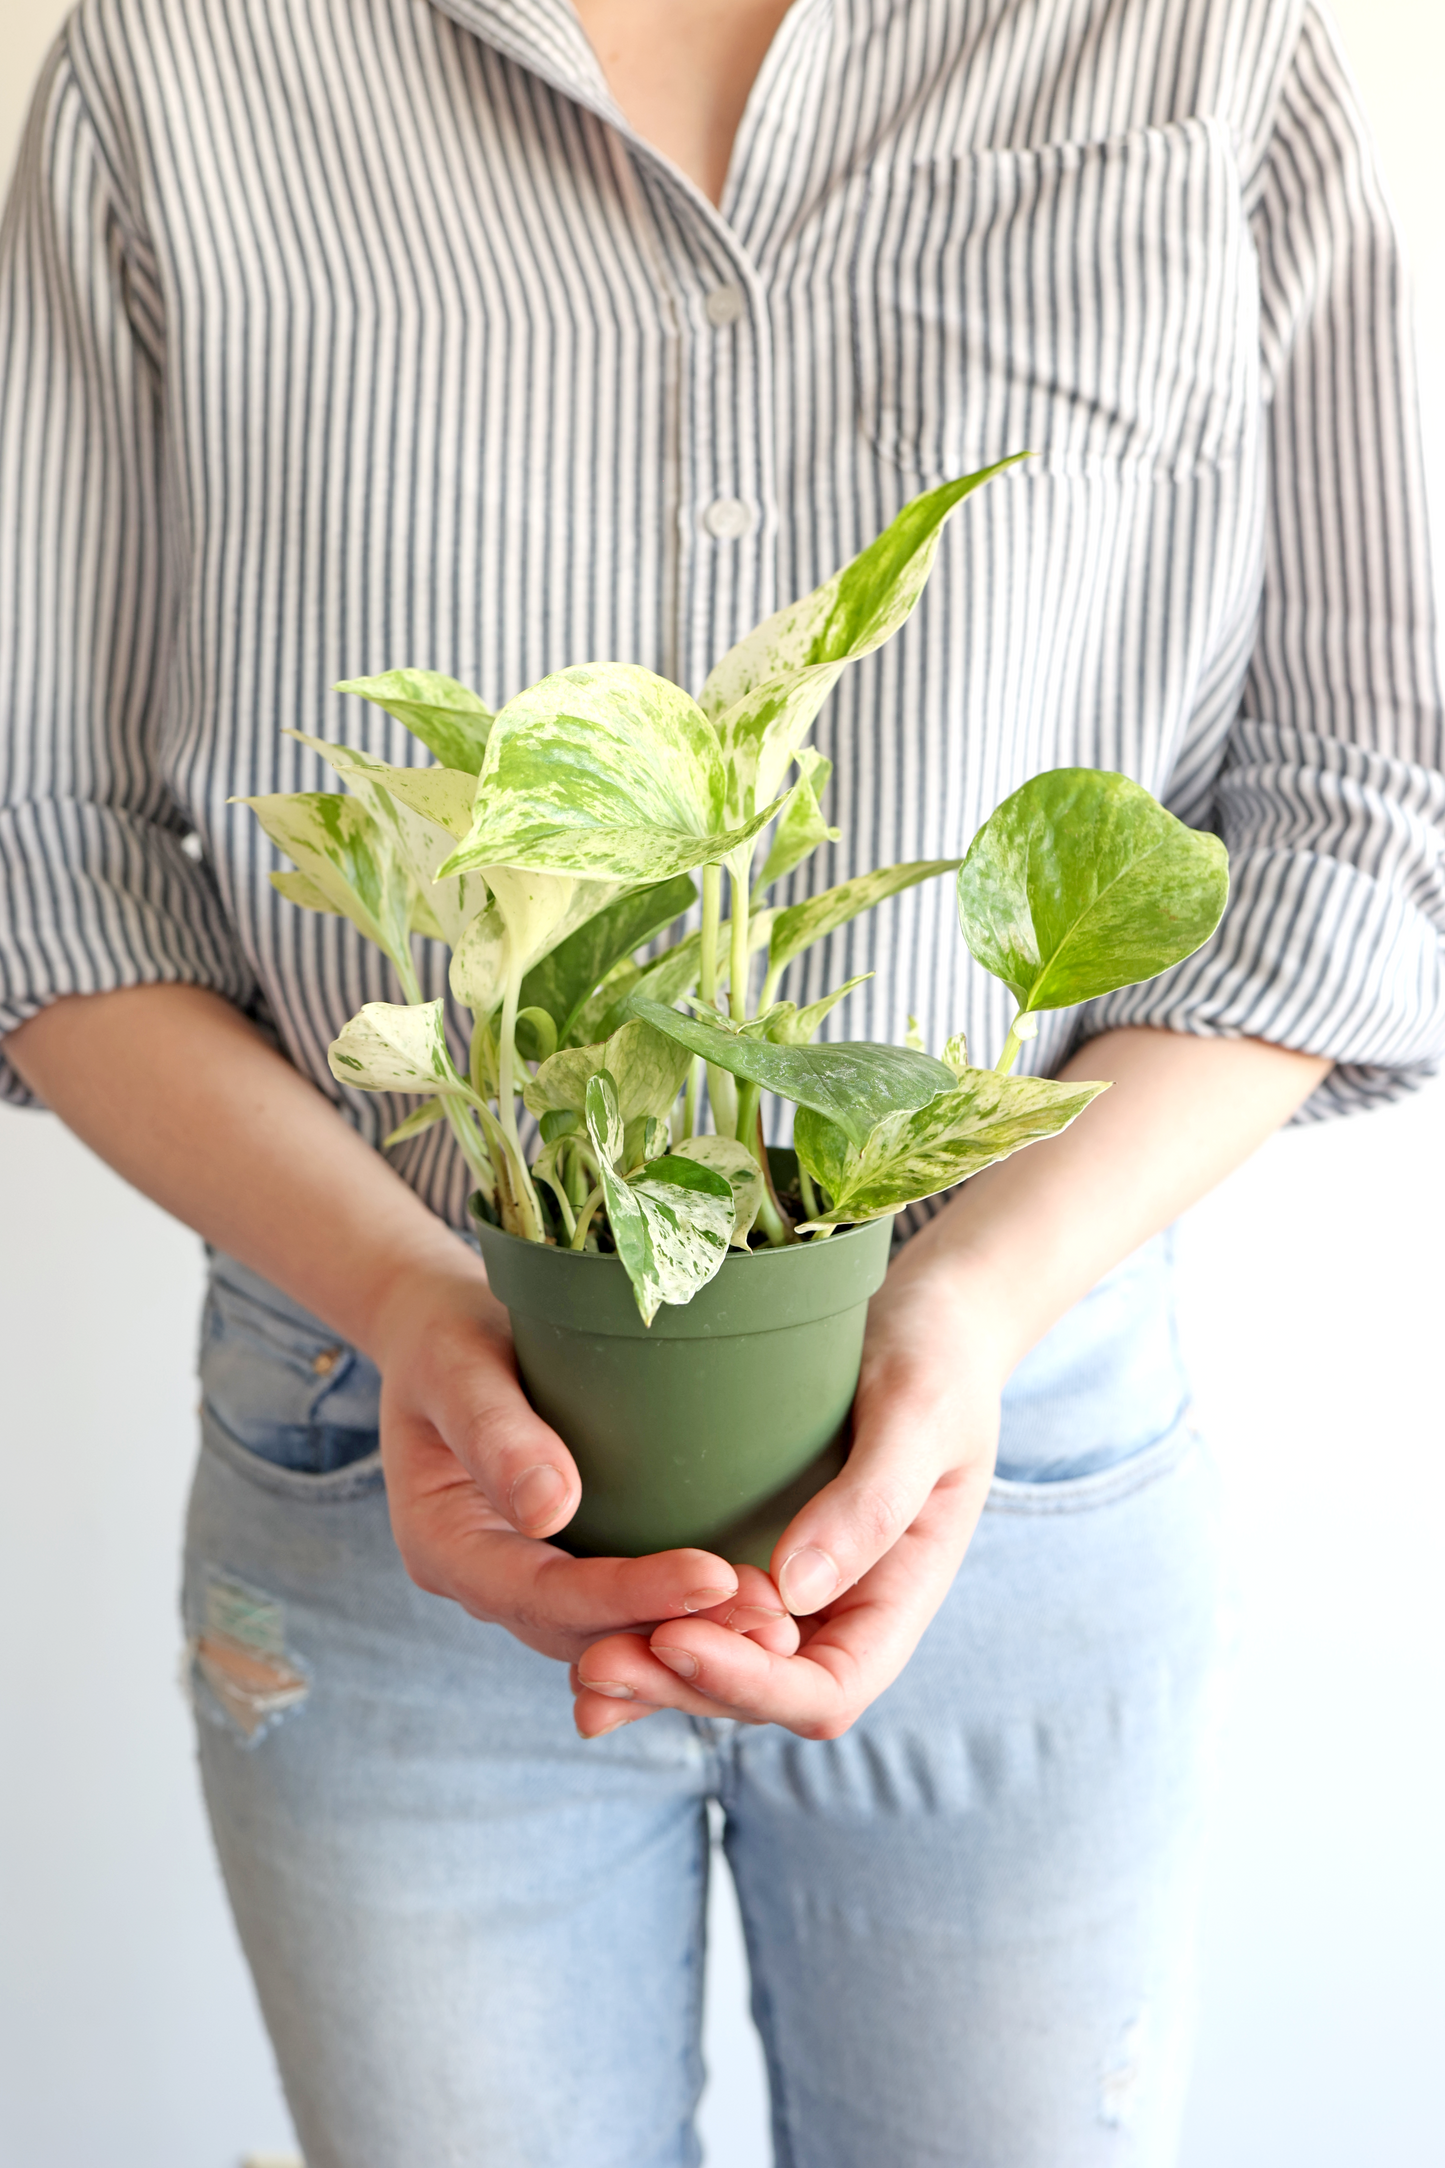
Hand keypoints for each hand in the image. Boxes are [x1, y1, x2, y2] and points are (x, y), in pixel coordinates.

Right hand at [373, 1260, 772, 1663]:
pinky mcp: (565, 1562)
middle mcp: (482, 1580)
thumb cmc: (447, 1334)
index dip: (627, 1596)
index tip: (714, 1577)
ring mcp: (523, 1578)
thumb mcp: (456, 1365)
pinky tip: (752, 1597)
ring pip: (608, 1631)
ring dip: (689, 1630)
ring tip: (777, 1617)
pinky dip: (681, 1606)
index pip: (541, 1594)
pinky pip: (622, 1603)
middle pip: (582, 1629)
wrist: (441, 1331)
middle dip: (674, 1627)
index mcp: (442, 1545)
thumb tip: (550, 1510)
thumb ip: (494, 1432)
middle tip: (771, 1614)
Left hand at [571, 1239, 1002, 1738]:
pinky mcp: (751, 1557)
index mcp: (899, 1596)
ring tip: (579, 1666)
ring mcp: (796, 1594)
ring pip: (720, 1668)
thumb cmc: (934, 1358)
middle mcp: (844, 1613)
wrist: (924, 1323)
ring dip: (652, 1675)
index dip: (752, 1684)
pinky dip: (645, 1631)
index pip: (830, 1688)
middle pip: (761, 1695)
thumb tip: (792, 1593)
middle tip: (596, 1661)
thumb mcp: (919, 1413)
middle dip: (681, 1688)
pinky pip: (699, 1615)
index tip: (677, 1636)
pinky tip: (582, 1629)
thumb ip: (870, 1502)